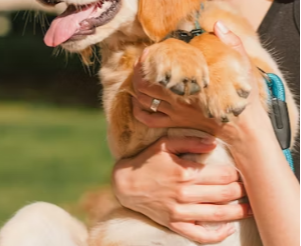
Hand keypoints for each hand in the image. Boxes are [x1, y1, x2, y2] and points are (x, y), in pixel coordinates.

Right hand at [113, 136, 250, 243]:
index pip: (222, 175)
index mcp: (185, 172)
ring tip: (250, 208)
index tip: (242, 171)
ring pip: (218, 215)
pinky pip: (200, 235)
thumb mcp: (165, 144)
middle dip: (241, 191)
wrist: (126, 183)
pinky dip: (217, 235)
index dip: (236, 173)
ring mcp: (180, 212)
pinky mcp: (175, 224)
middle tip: (249, 187)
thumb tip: (214, 143)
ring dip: (238, 212)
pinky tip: (228, 228)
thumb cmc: (147, 161)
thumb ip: (190, 142)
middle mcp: (185, 193)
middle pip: (224, 194)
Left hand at [132, 21, 267, 142]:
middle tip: (139, 63)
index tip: (147, 51)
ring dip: (136, 87)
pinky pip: (150, 120)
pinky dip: (139, 111)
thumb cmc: (244, 97)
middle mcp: (177, 97)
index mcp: (190, 81)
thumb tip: (217, 25)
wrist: (244, 128)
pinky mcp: (176, 123)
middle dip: (137, 71)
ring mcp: (174, 112)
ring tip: (137, 77)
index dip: (148, 58)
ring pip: (144, 100)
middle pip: (145, 84)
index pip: (160, 67)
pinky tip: (138, 102)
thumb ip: (231, 42)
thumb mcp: (243, 65)